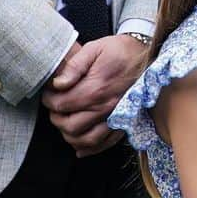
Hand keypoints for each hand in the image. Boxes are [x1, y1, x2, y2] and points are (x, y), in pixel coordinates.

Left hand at [43, 33, 150, 156]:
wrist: (148, 54)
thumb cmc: (120, 51)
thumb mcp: (94, 49)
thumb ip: (74, 66)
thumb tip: (58, 83)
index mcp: (96, 89)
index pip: (62, 104)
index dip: (49, 100)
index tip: (48, 93)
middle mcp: (106, 107)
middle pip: (70, 126)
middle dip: (56, 118)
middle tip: (55, 107)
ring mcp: (116, 117)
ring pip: (85, 140)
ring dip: (70, 135)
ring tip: (66, 122)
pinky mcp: (124, 122)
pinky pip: (105, 144)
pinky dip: (90, 148)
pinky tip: (80, 144)